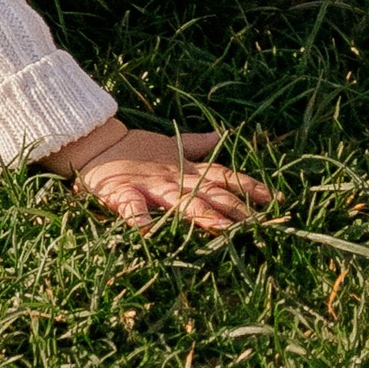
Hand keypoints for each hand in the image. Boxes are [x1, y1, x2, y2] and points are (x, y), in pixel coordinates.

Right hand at [43, 117, 273, 234]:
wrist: (93, 146)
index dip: (249, 186)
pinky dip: (138, 219)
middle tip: (259, 221)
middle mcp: (173, 179)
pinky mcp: (121, 193)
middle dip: (235, 207)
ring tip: (222, 228)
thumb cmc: (134, 152)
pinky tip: (146, 232)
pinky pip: (131, 208)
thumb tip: (222, 135)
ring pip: (180, 202)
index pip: (224, 177)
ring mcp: (148, 186)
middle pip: (209, 193)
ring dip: (202, 214)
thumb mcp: (169, 148)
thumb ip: (196, 146)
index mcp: (184, 170)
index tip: (275, 198)